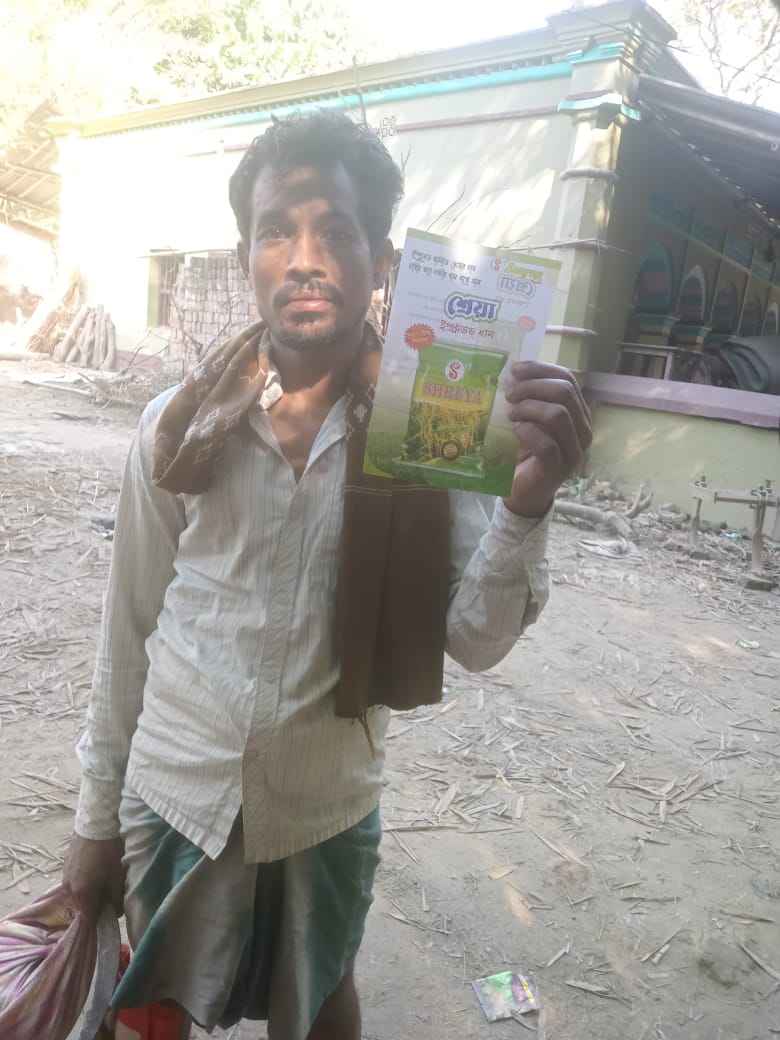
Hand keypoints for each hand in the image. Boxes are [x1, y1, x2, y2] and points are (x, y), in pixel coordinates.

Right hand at [63, 834, 124, 919]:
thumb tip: (116, 913)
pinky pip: (76, 880)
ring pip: (79, 892)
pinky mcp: (66, 863)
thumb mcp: (118, 877)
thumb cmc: (109, 852)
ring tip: (106, 880)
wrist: (96, 823)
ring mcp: (65, 875)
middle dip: (97, 905)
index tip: (110, 919)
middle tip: (112, 896)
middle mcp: (68, 888)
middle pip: (82, 906)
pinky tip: (97, 869)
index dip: (99, 922)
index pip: (87, 919)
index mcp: (81, 895)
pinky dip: (86, 880)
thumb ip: (117, 900)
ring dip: (91, 891)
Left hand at [503, 361, 591, 517]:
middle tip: (509, 394)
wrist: (522, 492)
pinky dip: (527, 432)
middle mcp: (582, 430)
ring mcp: (573, 451)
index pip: (568, 379)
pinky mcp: (558, 469)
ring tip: (511, 414)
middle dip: (533, 387)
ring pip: (558, 414)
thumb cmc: (525, 453)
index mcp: (578, 413)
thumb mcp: (529, 419)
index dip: (541, 369)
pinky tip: (514, 430)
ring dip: (529, 408)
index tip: (515, 370)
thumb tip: (512, 372)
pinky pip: (547, 444)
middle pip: (565, 392)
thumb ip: (530, 397)